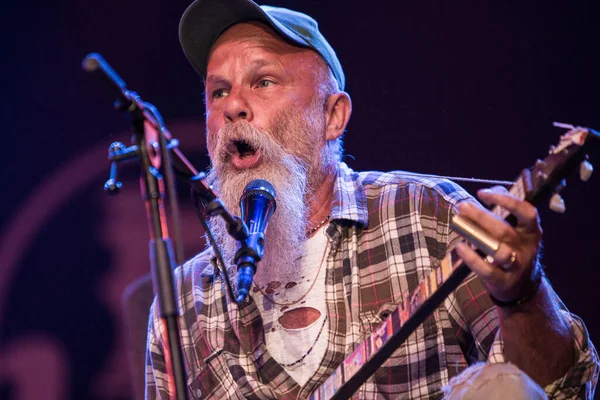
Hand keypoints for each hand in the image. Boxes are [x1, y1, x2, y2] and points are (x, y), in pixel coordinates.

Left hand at [454, 187, 542, 302]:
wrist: (522, 286)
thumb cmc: (514, 248)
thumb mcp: (517, 229)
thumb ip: (505, 208)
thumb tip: (490, 190)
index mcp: (531, 231)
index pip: (526, 212)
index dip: (506, 200)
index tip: (483, 193)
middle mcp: (526, 248)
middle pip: (504, 231)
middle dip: (482, 217)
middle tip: (462, 206)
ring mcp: (516, 266)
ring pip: (498, 251)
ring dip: (476, 237)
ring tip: (458, 224)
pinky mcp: (503, 281)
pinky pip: (487, 270)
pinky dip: (472, 259)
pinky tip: (460, 247)